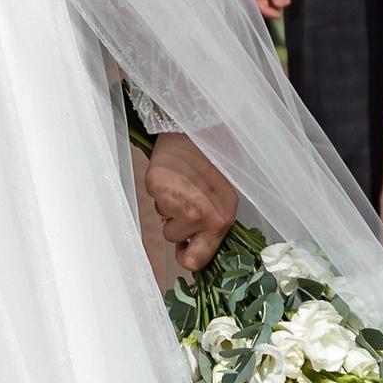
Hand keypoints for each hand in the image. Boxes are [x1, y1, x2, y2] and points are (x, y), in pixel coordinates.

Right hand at [145, 132, 238, 275]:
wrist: (196, 124)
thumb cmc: (214, 158)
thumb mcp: (225, 196)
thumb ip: (212, 227)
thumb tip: (193, 258)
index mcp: (224, 215)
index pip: (198, 259)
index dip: (191, 258)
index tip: (187, 249)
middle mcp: (201, 213)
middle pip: (176, 240)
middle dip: (180, 228)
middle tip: (187, 204)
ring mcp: (177, 201)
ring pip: (166, 222)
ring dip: (171, 208)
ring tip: (183, 184)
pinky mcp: (157, 186)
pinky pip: (156, 202)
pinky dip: (162, 192)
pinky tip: (173, 176)